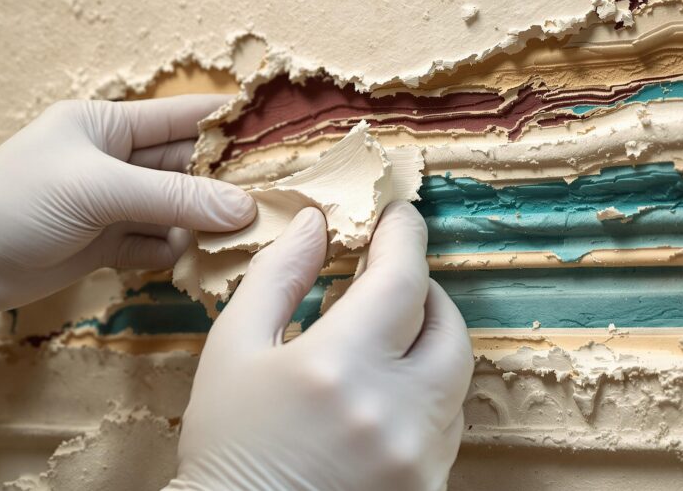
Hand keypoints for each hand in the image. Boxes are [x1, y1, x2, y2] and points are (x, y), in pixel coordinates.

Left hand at [0, 95, 254, 341]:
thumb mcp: (99, 189)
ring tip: (246, 234)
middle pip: (189, 166)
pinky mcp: (111, 243)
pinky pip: (161, 242)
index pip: (183, 116)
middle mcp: (118, 161)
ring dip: (206, 221)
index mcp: (110, 125)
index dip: (229, 122)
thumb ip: (174, 198)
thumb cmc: (17, 203)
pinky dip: (179, 251)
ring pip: (180, 208)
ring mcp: (116, 204)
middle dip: (227, 181)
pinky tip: (197, 258)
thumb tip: (243, 208)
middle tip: (277, 196)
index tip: (279, 133)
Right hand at [168, 203, 473, 490]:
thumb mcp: (233, 350)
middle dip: (425, 294)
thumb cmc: (227, 447)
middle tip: (392, 281)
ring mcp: (418, 457)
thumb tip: (315, 224)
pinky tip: (386, 397)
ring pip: (455, 378)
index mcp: (339, 368)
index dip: (405, 237)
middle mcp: (392, 412)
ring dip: (428, 348)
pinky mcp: (429, 487)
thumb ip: (278, 277)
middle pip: (449, 327)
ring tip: (385, 342)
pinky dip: (427, 399)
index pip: (403, 278)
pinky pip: (447, 427)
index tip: (398, 218)